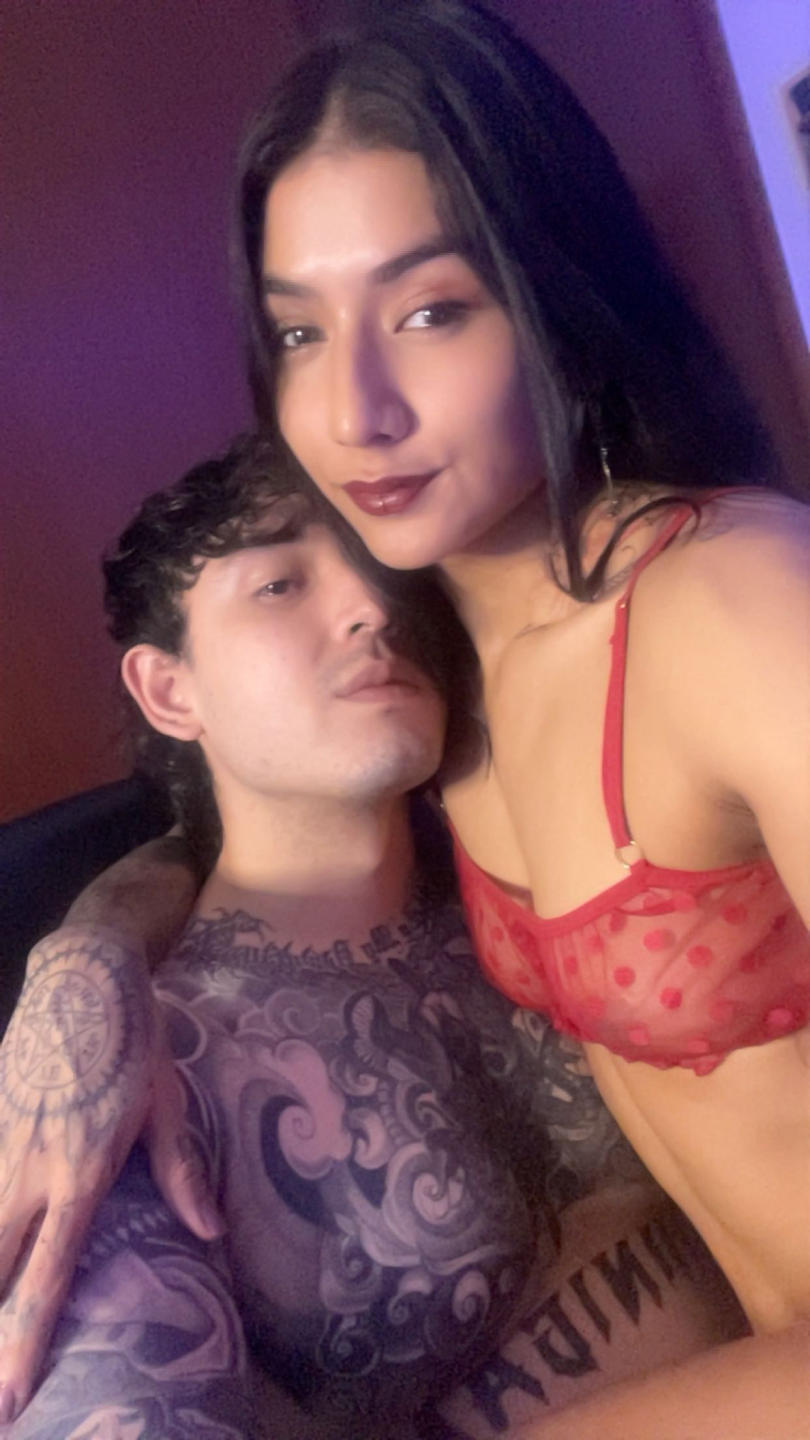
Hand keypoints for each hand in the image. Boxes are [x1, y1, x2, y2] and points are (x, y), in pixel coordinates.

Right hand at [0, 927, 223, 1423]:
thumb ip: (180, 1172)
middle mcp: (31, 1168)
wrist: (81, 974)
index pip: (47, 1276)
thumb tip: (210, 1232)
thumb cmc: (135, 1039)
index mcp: (81, 1173)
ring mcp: (3, 1141)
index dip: (25, 1341)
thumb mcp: (168, 1103)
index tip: (11, 1393)